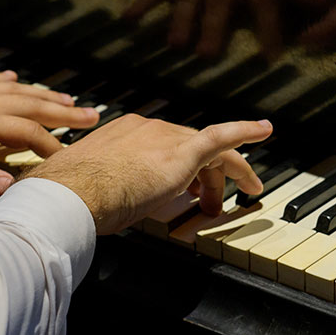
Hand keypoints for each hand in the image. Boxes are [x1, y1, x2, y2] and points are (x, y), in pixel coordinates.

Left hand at [0, 71, 98, 197]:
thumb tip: (10, 189)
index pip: (27, 133)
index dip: (52, 147)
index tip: (73, 160)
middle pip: (30, 105)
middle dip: (63, 112)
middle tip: (92, 115)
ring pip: (14, 91)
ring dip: (43, 95)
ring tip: (67, 99)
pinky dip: (6, 80)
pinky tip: (14, 78)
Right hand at [23, 115, 272, 234]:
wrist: (71, 193)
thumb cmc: (72, 197)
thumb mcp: (91, 188)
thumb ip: (106, 188)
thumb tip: (105, 205)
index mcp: (123, 134)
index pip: (163, 146)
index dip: (180, 169)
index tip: (185, 186)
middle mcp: (146, 129)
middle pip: (189, 147)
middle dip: (204, 177)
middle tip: (208, 204)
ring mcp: (164, 138)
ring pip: (209, 150)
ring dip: (225, 175)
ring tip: (241, 194)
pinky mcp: (182, 153)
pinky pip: (221, 138)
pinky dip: (245, 132)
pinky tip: (264, 130)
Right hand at [123, 0, 327, 55]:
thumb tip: (328, 12)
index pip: (266, 12)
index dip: (268, 34)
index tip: (269, 59)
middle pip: (219, 11)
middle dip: (212, 31)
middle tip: (205, 54)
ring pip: (188, 4)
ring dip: (181, 23)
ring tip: (175, 44)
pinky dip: (141, 3)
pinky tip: (126, 20)